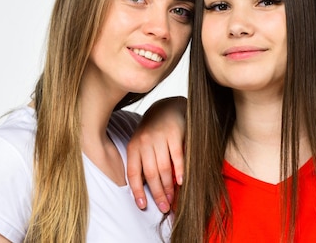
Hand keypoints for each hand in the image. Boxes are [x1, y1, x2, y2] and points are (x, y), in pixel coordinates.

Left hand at [126, 96, 186, 212]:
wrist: (167, 107)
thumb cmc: (154, 131)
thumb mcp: (142, 144)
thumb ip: (142, 163)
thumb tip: (145, 190)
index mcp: (134, 147)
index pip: (133, 173)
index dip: (137, 191)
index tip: (142, 206)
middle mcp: (144, 142)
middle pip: (150, 174)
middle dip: (157, 194)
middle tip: (164, 207)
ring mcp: (159, 138)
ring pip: (163, 168)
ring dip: (168, 186)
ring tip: (172, 199)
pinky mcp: (174, 134)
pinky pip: (177, 157)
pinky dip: (179, 171)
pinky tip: (181, 182)